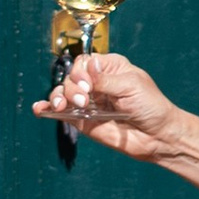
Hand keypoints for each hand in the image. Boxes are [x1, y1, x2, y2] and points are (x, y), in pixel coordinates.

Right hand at [38, 50, 184, 159]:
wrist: (158, 136)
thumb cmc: (151, 106)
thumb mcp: (131, 86)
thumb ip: (105, 80)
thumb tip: (88, 68)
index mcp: (109, 68)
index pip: (84, 62)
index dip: (81, 72)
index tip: (87, 85)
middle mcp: (96, 83)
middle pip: (70, 77)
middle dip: (71, 87)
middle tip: (83, 100)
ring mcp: (88, 102)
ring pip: (62, 93)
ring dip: (58, 97)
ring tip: (63, 107)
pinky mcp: (83, 121)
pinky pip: (61, 113)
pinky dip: (48, 109)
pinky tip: (40, 109)